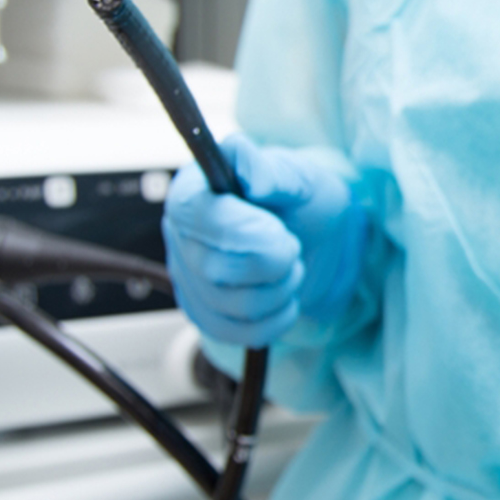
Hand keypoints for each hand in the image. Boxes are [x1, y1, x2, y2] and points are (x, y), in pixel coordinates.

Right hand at [162, 134, 366, 346]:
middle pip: (213, 267)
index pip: (194, 215)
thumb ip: (272, 169)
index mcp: (194, 191)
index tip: (279, 232)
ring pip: (230, 304)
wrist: (318, 241)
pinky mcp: (205, 314)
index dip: (240, 230)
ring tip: (288, 265)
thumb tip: (250, 171)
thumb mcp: (298, 175)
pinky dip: (275, 317)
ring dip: (278, 288)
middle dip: (271, 262)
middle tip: (291, 245)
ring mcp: (189, 279)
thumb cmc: (300, 202)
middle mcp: (181, 236)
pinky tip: (283, 293)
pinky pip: (237, 331)